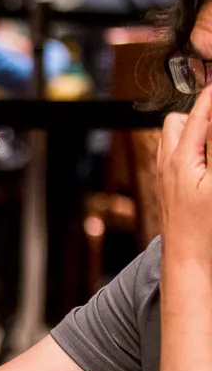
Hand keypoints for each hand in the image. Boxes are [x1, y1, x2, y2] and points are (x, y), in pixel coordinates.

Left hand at [158, 83, 211, 259]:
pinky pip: (173, 154)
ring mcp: (164, 173)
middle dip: (201, 114)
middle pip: (178, 121)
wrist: (186, 256)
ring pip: (173, 137)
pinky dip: (189, 146)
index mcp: (181, 158)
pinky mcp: (167, 184)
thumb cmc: (205, 226)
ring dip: (194, 130)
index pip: (198, 115)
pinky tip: (204, 158)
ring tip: (211, 142)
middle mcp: (167, 162)